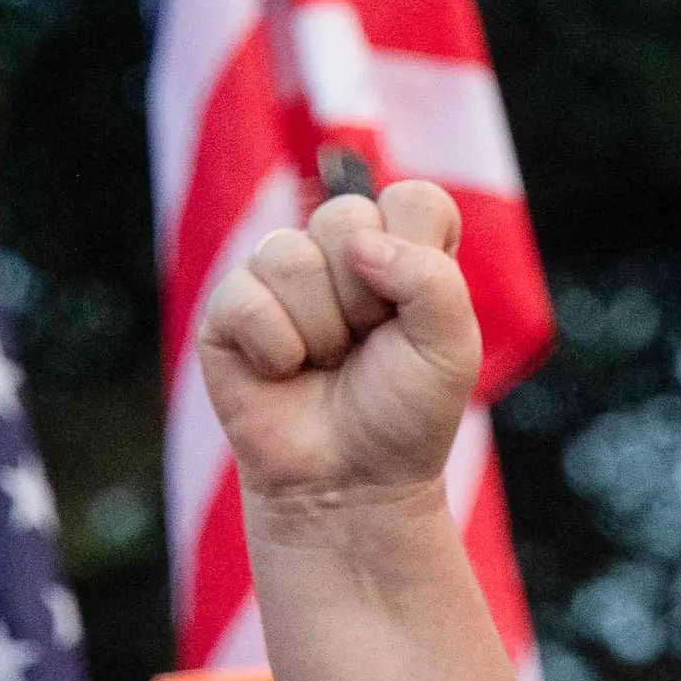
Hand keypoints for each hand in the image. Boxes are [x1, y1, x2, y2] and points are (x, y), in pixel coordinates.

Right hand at [196, 180, 481, 506]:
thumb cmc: (405, 413)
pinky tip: (285, 373)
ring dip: (321, 329)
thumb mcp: (451, 348)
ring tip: (326, 362)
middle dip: (366, 297)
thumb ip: (431, 279)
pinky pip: (245, 294)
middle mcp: (339, 253)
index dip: (419, 252)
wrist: (352, 481)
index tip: (416, 311)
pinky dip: (276, 347)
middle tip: (367, 344)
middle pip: (346, 216)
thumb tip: (359, 243)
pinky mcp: (230, 308)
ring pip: (291, 254)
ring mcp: (279, 275)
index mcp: (401, 251)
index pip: (413, 199)